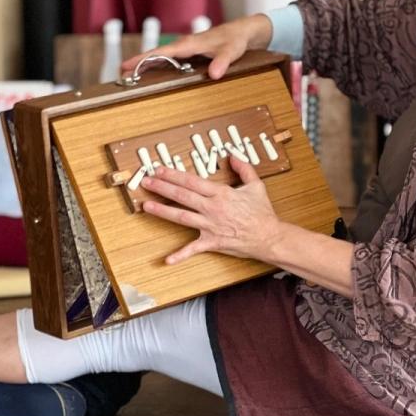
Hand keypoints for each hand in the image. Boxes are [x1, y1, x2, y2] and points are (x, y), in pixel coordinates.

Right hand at [121, 14, 272, 80]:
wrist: (243, 32)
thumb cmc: (235, 40)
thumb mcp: (231, 52)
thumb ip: (222, 62)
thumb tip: (214, 75)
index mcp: (189, 44)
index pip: (161, 52)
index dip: (143, 59)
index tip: (127, 66)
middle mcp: (184, 45)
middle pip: (156, 55)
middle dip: (139, 63)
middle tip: (122, 76)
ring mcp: (186, 49)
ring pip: (161, 57)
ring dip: (147, 65)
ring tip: (132, 77)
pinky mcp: (190, 53)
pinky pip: (170, 59)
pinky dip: (159, 65)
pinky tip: (153, 75)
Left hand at [139, 155, 282, 264]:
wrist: (269, 236)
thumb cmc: (263, 213)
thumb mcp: (256, 185)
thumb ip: (244, 169)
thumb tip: (233, 156)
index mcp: (221, 193)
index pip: (192, 181)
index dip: (174, 175)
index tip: (160, 170)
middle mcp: (212, 208)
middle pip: (182, 195)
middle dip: (162, 188)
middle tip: (146, 182)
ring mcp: (210, 225)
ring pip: (181, 216)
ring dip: (162, 211)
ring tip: (146, 206)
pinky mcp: (212, 242)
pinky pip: (194, 249)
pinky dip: (181, 255)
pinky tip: (167, 259)